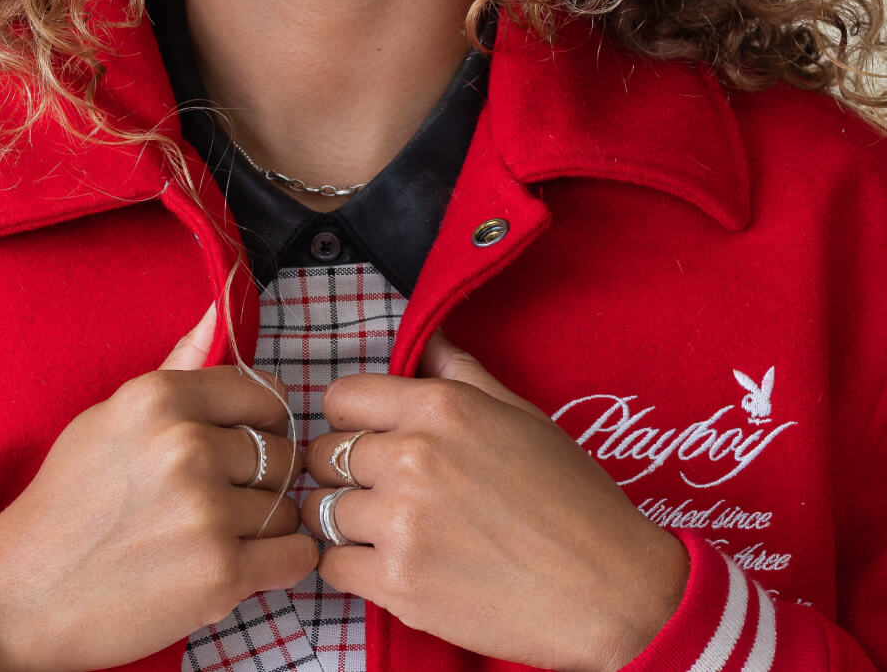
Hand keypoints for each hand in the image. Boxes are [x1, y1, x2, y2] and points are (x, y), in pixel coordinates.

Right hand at [0, 303, 316, 671]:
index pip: (265, 394)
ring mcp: (205, 512)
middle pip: (281, 451)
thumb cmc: (67, 502)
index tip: (245, 444)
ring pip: (287, 506)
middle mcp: (186, 446)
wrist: (21, 596)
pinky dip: (282, 563)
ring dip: (266, 526)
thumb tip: (220, 310)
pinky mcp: (219, 574)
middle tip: (223, 500)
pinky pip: (294, 556)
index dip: (263, 422)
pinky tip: (248, 564)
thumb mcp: (111, 417)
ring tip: (221, 536)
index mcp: (160, 399)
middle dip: (263, 479)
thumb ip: (176, 369)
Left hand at [299, 327, 689, 671]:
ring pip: (321, 511)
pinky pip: (333, 566)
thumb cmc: (572, 497)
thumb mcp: (520, 414)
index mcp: (440, 407)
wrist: (608, 588)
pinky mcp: (399, 585)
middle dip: (345, 471)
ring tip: (384, 529)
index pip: (341, 398)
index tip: (368, 438)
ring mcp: (401, 523)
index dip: (350, 419)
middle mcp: (412, 457)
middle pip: (323, 455)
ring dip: (346, 521)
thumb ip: (460, 372)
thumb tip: (426, 339)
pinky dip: (351, 567)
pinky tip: (388, 564)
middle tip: (380, 490)